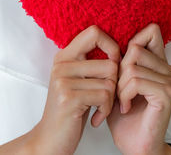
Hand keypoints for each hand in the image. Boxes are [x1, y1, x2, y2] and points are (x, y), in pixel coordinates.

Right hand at [27, 25, 120, 154]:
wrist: (51, 138)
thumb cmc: (72, 107)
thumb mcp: (79, 79)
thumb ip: (92, 62)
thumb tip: (119, 51)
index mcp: (65, 55)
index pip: (95, 32)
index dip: (111, 45)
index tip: (114, 62)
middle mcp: (62, 64)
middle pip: (110, 62)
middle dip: (115, 82)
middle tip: (105, 95)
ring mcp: (63, 79)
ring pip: (110, 81)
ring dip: (111, 99)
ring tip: (99, 106)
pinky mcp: (69, 97)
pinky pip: (105, 96)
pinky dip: (106, 109)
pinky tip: (96, 116)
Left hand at [107, 23, 170, 154]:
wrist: (134, 144)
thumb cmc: (125, 113)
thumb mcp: (119, 82)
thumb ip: (122, 62)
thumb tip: (112, 43)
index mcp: (158, 63)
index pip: (151, 32)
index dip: (134, 39)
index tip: (120, 59)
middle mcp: (168, 70)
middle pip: (135, 49)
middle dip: (119, 69)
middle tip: (118, 89)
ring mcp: (170, 82)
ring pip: (132, 67)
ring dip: (119, 86)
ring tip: (120, 100)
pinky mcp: (166, 95)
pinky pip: (135, 82)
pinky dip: (124, 95)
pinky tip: (125, 106)